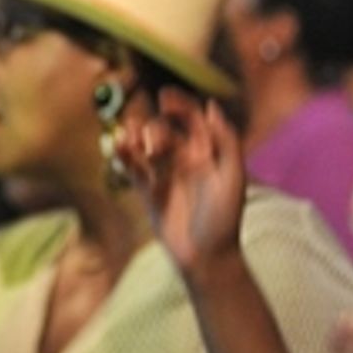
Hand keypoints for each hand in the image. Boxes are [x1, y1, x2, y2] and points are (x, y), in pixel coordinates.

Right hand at [119, 89, 244, 281]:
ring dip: (135, 138)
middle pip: (164, 131)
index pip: (191, 119)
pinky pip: (133, 169)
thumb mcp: (233, 176)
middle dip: (156, 131)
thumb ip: (225, 141)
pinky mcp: (148, 193)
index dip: (179, 104)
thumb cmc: (225, 218)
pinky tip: (119, 147)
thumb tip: (211, 106)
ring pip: (145, 147)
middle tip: (155, 146)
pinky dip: (124, 157)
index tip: (163, 96)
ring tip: (128, 137)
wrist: (206, 256)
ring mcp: (165, 176)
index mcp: (208, 153)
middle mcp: (185, 160)